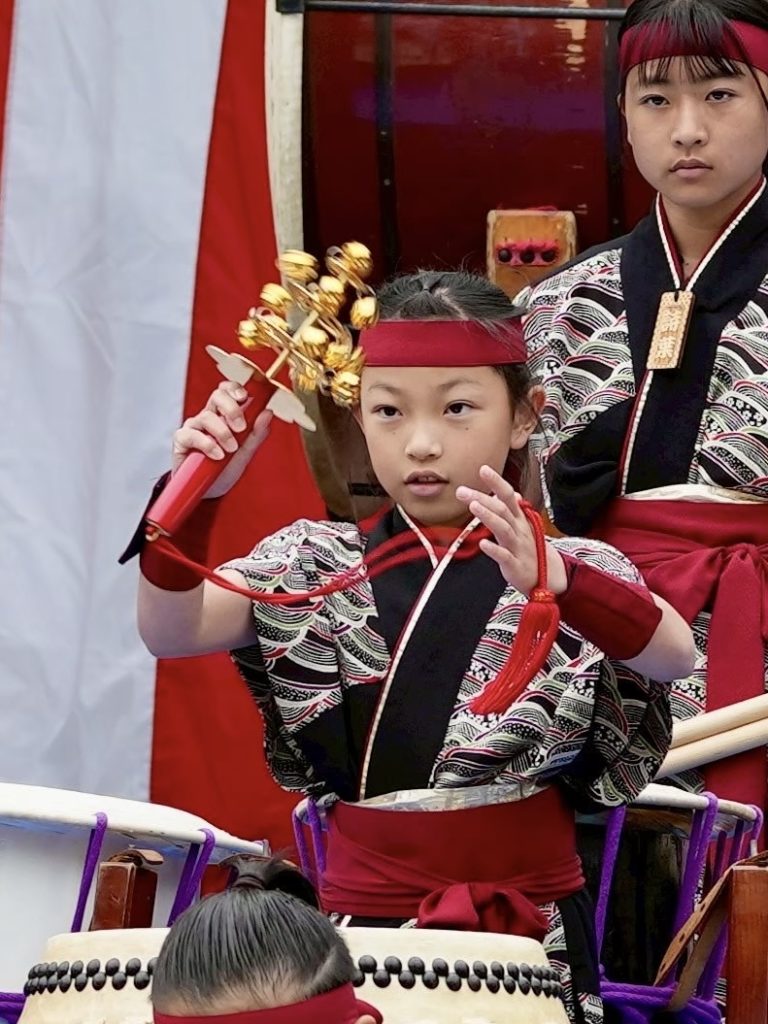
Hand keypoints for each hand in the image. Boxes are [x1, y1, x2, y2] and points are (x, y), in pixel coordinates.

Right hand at [171, 381, 272, 498]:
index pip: (227, 391)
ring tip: (230, 450)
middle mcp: (209, 417)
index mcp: (224, 415)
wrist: (210, 492)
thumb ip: (257, 433)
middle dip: (231, 409)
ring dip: (222, 433)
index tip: (244, 398)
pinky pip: (191, 434)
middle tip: (241, 428)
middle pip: (216, 396)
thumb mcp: (246, 453)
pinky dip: (207, 444)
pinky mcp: (182, 441)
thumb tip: (268, 413)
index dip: (234, 389)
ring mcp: (194, 427)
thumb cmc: (225, 470)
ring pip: (206, 416)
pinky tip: (216, 455)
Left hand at [456, 465, 566, 594]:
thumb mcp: (524, 526)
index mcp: (519, 519)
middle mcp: (519, 529)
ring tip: (473, 506)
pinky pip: (505, 557)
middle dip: (482, 498)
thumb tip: (513, 493)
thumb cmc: (530, 549)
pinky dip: (494, 550)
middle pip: (502, 510)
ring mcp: (517, 546)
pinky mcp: (515, 565)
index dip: (497, 482)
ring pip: (504, 529)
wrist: (548, 576)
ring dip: (489, 517)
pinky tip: (483, 544)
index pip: (508, 495)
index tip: (483, 469)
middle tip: (461, 491)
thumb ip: (515, 510)